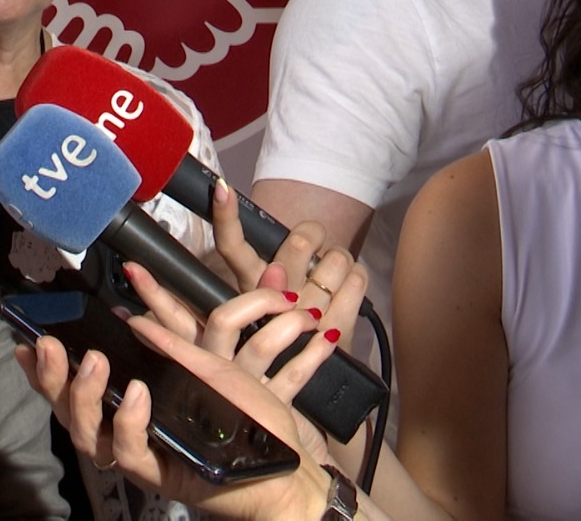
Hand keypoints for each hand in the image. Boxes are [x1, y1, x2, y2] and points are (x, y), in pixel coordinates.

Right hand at [15, 307, 339, 519]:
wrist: (283, 464)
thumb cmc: (246, 419)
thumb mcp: (208, 366)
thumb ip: (170, 345)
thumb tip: (132, 319)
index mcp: (129, 404)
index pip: (74, 387)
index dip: (45, 368)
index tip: (29, 340)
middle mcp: (124, 431)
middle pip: (68, 410)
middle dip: (52, 377)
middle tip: (51, 345)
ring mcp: (138, 454)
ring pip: (88, 434)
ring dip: (86, 394)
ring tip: (95, 362)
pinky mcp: (158, 474)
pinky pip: (129, 452)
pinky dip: (128, 421)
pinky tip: (135, 393)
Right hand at [209, 181, 366, 345]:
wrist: (307, 391)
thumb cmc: (278, 337)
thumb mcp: (256, 304)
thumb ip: (256, 271)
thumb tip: (256, 249)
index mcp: (247, 291)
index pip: (230, 248)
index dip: (226, 217)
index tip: (223, 189)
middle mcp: (274, 302)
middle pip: (297, 244)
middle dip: (312, 233)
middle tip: (314, 239)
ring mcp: (307, 317)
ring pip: (334, 261)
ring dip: (339, 258)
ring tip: (333, 270)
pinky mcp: (338, 330)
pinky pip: (358, 281)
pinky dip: (358, 276)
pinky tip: (349, 285)